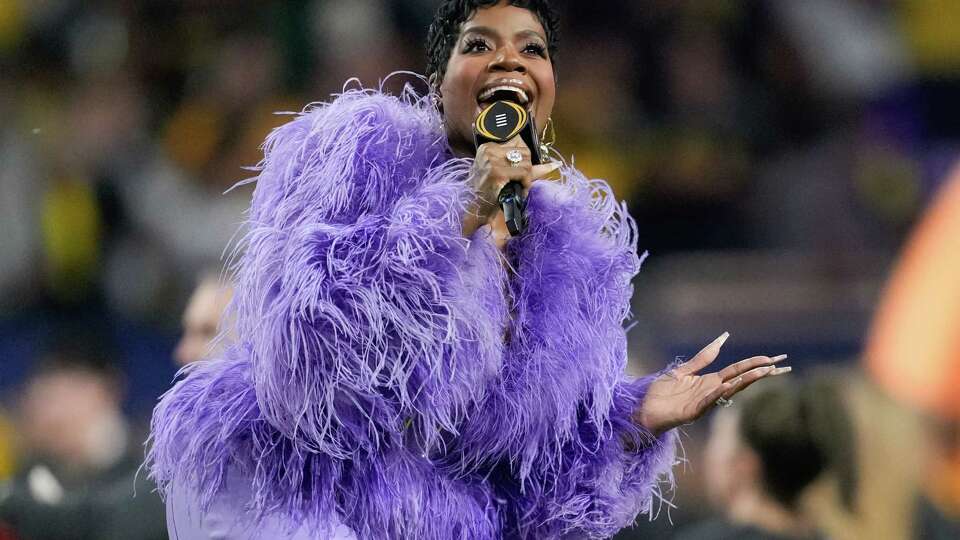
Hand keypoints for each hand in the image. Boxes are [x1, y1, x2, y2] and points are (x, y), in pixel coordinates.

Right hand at [461, 136, 559, 237]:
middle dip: (526, 170)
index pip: (519, 143)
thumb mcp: (506, 173)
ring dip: (526, 179)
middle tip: (518, 182)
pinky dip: (525, 184)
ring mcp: (491, 161)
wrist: (477, 208)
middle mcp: (488, 151)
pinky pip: (524, 173)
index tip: (518, 172)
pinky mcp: (497, 173)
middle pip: (525, 153)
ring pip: (526, 163)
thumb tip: (555, 165)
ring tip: (517, 188)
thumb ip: (528, 166)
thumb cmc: (490, 191)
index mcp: (487, 146)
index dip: (524, 160)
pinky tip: (517, 191)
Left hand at [634, 332, 789, 435]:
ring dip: (745, 381)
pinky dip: (717, 393)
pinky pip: (708, 401)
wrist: (643, 409)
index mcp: (710, 382)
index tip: (774, 358)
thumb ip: (702, 358)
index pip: (738, 370)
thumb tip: (722, 339)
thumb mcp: (683, 370)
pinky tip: (727, 385)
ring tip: (762, 373)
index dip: (756, 363)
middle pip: (741, 380)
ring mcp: (703, 402)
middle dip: (761, 373)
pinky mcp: (692, 412)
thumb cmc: (661, 393)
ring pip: (729, 390)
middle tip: (782, 366)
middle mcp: (711, 392)